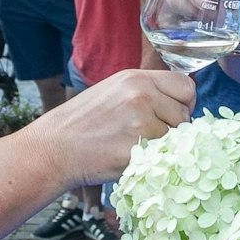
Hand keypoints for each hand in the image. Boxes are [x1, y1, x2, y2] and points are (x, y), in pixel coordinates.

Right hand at [30, 69, 193, 185]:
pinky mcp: (138, 149)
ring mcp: (141, 122)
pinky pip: (164, 156)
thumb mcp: (114, 91)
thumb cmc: (83, 123)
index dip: (183, 103)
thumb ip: (146, 91)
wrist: (53, 148)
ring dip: (163, 146)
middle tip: (148, 135)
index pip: (185, 86)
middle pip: (185, 113)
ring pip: (177, 138)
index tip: (171, 114)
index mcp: (136, 78)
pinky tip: (129, 157)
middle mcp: (142, 95)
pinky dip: (152, 161)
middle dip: (174, 127)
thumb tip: (181, 103)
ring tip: (134, 146)